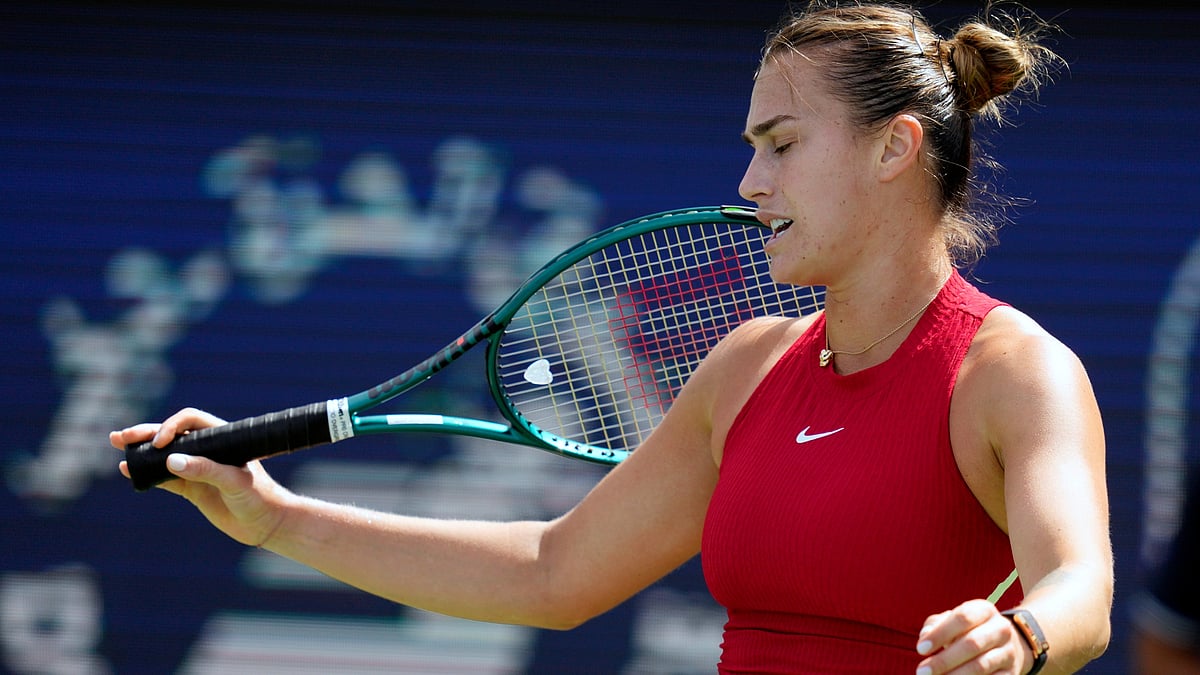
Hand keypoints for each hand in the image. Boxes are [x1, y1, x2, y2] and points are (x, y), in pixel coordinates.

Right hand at [109, 407, 291, 547]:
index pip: (191, 422)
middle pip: (172, 435)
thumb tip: (171, 460)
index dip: (171, 426)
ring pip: (164, 456)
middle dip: (146, 433)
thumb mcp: (234, 482)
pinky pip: (164, 478)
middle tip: (121, 436)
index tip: (159, 443)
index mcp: (222, 439)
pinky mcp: (192, 489)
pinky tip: (129, 470)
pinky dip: (146, 473)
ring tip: (117, 445)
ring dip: (141, 451)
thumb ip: (206, 470)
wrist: (266, 524)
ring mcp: (198, 469)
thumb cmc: (259, 497)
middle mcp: (208, 450)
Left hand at [916, 599, 1032, 673]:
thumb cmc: (968, 630)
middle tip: (922, 671)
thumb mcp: (953, 620)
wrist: (1007, 645)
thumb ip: (936, 624)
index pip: (962, 618)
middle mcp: (1001, 629)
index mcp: (984, 610)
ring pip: (981, 665)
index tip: (920, 649)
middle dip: (944, 660)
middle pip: (972, 643)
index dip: (940, 634)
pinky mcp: (1012, 672)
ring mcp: (1009, 651)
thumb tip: (925, 636)